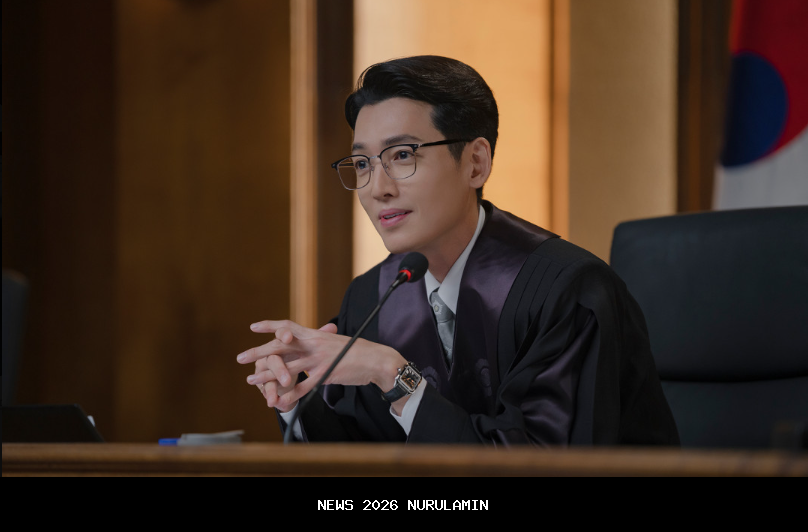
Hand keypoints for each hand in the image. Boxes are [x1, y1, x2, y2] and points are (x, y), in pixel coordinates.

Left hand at [237, 319, 404, 408]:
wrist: (375, 359)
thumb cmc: (354, 351)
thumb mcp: (332, 341)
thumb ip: (315, 343)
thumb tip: (302, 342)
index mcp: (315, 334)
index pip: (288, 326)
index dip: (270, 326)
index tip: (252, 327)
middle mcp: (314, 344)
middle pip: (280, 346)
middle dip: (258, 352)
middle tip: (240, 358)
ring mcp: (319, 360)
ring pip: (287, 368)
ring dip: (267, 375)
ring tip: (251, 380)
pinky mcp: (326, 375)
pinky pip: (303, 386)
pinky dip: (289, 394)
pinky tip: (277, 400)